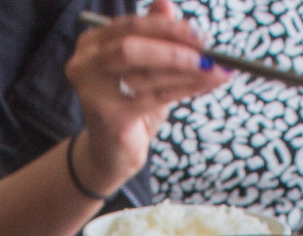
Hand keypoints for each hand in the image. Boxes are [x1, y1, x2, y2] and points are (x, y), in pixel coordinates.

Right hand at [64, 0, 229, 195]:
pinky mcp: (108, 117)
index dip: (166, 26)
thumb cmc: (131, 104)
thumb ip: (154, 35)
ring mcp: (92, 92)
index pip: (131, 25)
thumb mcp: (145, 67)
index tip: (198, 32)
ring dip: (187, 70)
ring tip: (217, 68)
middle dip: (173, 45)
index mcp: (91, 43)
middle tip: (207, 49)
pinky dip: (185, 89)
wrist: (112, 152)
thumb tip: (167, 3)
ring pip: (146, 74)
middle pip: (131, 46)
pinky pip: (155, 98)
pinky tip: (207, 84)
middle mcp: (84, 64)